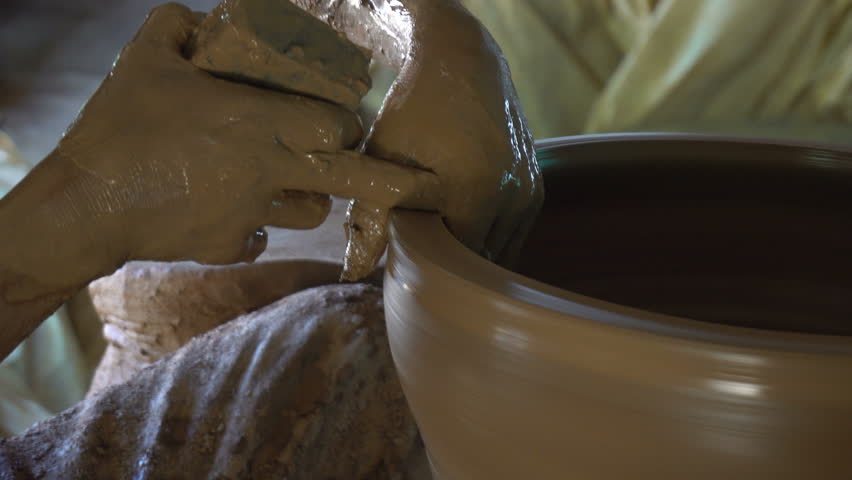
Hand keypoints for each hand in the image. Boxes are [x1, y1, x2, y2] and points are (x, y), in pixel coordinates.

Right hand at [1, 2, 441, 299]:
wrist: (88, 206)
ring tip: (284, 181)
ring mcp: (253, 214)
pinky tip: (230, 211)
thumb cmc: (119, 127)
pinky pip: (262, 238)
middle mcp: (267, 170)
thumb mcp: (144, 58)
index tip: (342, 118)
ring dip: (309, 196)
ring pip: (311, 212)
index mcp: (255, 121)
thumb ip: (180, 26)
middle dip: (382, 180)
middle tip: (407, 183)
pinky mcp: (233, 246)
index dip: (345, 122)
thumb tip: (206, 18)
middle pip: (346, 178)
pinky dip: (256, 227)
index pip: (334, 125)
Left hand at [341, 1, 543, 278]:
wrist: (462, 59)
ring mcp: (528, 192)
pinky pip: (513, 231)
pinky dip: (488, 234)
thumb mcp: (384, 156)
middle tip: (419, 240)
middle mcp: (511, 197)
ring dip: (471, 250)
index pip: (452, 265)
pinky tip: (463, 219)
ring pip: (499, 249)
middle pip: (478, 260)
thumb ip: (369, 218)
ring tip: (440, 228)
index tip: (403, 249)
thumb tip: (353, 272)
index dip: (425, 265)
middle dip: (450, 261)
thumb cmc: (414, 107)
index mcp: (475, 195)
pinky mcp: (535, 185)